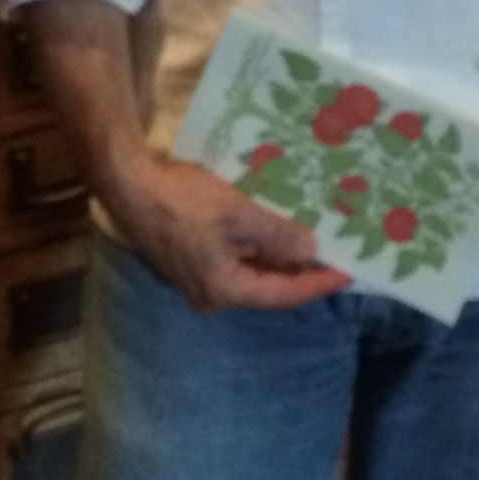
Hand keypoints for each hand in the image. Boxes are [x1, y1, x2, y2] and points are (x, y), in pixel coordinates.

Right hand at [105, 151, 351, 313]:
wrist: (128, 185)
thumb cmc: (183, 200)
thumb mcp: (236, 214)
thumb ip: (276, 236)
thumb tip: (313, 252)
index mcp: (224, 290)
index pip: (283, 294)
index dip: (318, 282)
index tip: (350, 270)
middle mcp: (211, 294)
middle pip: (267, 285)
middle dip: (301, 269)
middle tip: (336, 251)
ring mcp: (197, 277)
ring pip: (251, 270)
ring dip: (279, 254)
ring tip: (312, 235)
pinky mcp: (189, 257)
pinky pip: (235, 256)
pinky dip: (258, 244)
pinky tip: (273, 224)